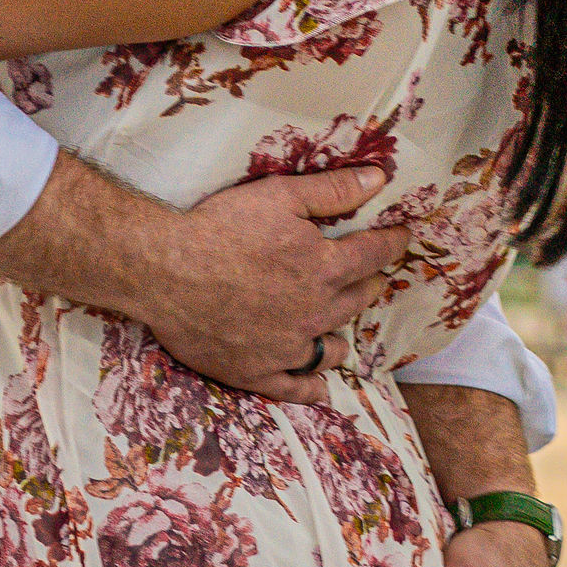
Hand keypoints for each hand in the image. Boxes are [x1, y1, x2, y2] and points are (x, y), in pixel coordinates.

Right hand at [141, 165, 408, 401]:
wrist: (164, 271)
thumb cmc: (219, 227)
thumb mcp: (278, 195)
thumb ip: (332, 191)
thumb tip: (380, 179)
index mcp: (324, 267)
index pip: (375, 254)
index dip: (392, 242)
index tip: (401, 236)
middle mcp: (315, 312)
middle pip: (359, 299)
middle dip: (370, 283)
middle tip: (370, 275)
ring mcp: (288, 347)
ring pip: (333, 347)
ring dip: (342, 334)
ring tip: (339, 325)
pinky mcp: (258, 371)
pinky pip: (295, 387)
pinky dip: (311, 387)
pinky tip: (319, 387)